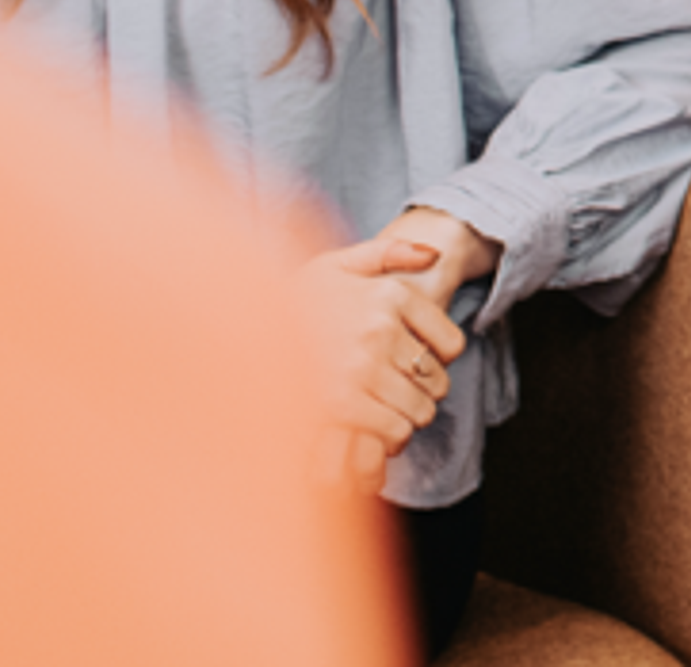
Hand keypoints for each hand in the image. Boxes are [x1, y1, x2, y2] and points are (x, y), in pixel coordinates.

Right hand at [299, 209, 498, 491]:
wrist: (239, 332)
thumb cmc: (292, 299)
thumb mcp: (338, 263)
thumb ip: (390, 253)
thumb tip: (434, 256)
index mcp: (389, 295)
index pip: (450, 343)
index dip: (441, 360)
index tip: (420, 365)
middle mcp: (380, 329)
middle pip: (436, 380)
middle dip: (425, 392)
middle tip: (401, 394)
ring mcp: (362, 368)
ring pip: (419, 409)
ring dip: (408, 417)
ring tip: (385, 412)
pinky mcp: (341, 405)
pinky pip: (393, 431)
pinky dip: (388, 437)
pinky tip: (370, 429)